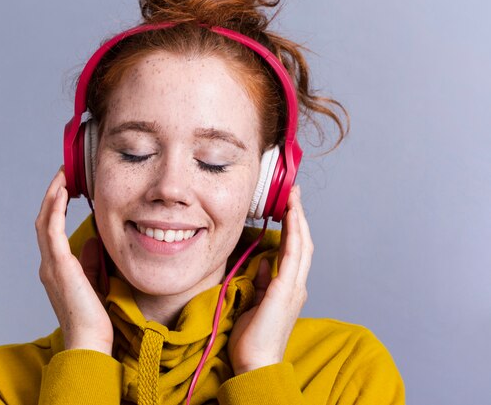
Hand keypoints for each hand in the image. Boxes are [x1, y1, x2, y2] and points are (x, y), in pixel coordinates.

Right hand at [35, 166, 112, 354]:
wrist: (89, 342)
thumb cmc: (93, 318)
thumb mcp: (95, 282)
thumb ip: (91, 261)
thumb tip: (93, 240)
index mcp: (57, 268)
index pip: (53, 229)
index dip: (57, 205)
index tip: (69, 185)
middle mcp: (49, 264)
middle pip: (45, 220)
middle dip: (54, 194)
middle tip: (65, 172)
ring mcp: (51, 265)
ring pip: (45, 221)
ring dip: (53, 195)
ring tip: (63, 174)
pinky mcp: (59, 266)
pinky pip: (52, 230)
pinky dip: (55, 208)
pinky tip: (64, 192)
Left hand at [227, 185, 312, 374]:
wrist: (255, 364)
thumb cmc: (253, 339)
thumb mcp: (255, 303)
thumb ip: (262, 282)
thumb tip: (264, 262)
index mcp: (289, 288)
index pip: (294, 250)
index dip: (294, 227)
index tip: (288, 206)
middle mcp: (296, 285)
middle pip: (302, 243)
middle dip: (298, 215)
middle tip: (293, 192)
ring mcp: (293, 287)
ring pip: (301, 245)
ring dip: (298, 218)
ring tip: (293, 197)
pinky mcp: (285, 290)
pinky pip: (292, 255)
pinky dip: (293, 234)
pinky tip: (290, 217)